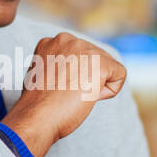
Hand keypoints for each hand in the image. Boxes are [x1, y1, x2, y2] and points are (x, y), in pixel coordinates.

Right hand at [1, 32, 126, 156]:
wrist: (37, 116)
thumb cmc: (38, 104)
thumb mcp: (43, 75)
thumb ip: (59, 65)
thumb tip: (74, 71)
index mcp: (53, 41)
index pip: (80, 57)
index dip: (73, 77)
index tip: (57, 88)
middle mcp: (69, 39)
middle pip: (95, 59)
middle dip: (86, 79)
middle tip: (66, 93)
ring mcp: (85, 49)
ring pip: (107, 67)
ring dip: (96, 85)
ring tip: (74, 94)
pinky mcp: (100, 63)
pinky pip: (119, 75)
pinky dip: (110, 91)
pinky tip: (89, 96)